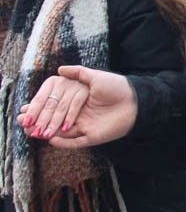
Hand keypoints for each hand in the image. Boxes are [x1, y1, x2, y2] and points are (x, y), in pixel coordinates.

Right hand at [17, 65, 136, 147]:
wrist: (137, 101)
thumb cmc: (118, 87)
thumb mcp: (97, 77)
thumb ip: (79, 73)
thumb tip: (60, 69)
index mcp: (78, 103)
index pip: (54, 107)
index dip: (39, 109)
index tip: (23, 110)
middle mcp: (79, 116)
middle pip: (54, 121)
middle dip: (38, 122)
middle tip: (22, 123)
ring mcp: (85, 127)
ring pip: (61, 133)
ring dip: (46, 133)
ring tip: (31, 132)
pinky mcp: (93, 137)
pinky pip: (76, 143)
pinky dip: (64, 143)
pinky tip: (52, 140)